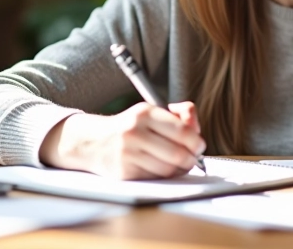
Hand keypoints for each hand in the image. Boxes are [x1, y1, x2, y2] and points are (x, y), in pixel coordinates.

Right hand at [39, 101, 205, 179]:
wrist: (93, 141)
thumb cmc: (129, 127)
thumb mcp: (150, 113)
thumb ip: (179, 115)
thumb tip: (195, 127)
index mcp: (144, 112)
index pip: (183, 131)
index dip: (196, 141)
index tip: (199, 145)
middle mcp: (134, 131)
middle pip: (178, 153)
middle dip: (192, 159)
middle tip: (193, 158)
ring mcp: (127, 153)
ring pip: (168, 169)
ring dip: (180, 170)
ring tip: (180, 164)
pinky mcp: (124, 171)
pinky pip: (155, 178)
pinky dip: (165, 176)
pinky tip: (164, 169)